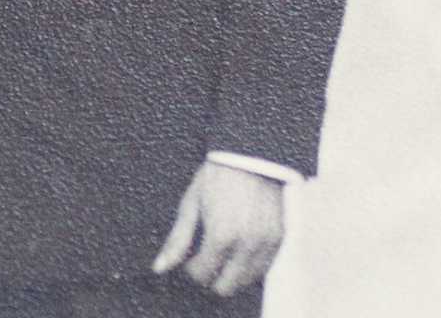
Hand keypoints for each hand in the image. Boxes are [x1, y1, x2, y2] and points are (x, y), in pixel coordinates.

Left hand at [153, 161, 284, 297]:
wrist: (252, 153)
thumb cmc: (216, 175)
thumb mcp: (191, 203)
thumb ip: (177, 240)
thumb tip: (159, 268)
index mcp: (221, 236)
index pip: (203, 275)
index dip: (192, 268)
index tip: (190, 257)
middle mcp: (247, 245)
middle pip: (226, 287)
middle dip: (212, 276)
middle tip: (205, 258)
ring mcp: (267, 244)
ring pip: (247, 281)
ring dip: (232, 272)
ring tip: (224, 249)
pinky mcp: (281, 239)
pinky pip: (264, 268)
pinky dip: (250, 264)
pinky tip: (240, 245)